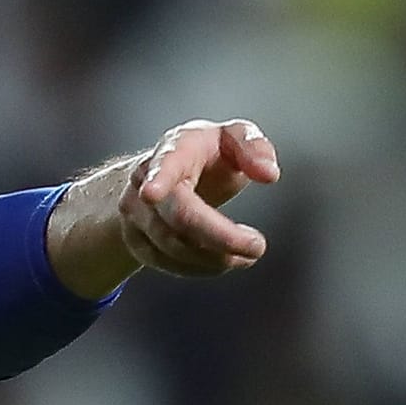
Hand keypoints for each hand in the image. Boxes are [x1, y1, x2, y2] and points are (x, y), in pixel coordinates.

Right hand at [120, 118, 280, 275]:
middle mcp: (146, 180)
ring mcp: (136, 213)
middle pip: (177, 216)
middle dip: (219, 236)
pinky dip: (203, 267)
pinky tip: (225, 260)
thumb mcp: (233, 137)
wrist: (162, 176)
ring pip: (173, 246)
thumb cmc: (205, 155)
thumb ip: (254, 147)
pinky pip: (168, 263)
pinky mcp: (137, 240)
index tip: (150, 194)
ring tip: (248, 253)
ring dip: (216, 256)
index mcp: (175, 149)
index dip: (159, 178)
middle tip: (257, 247)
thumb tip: (268, 174)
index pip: (165, 163)